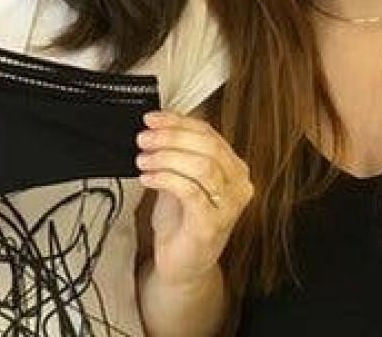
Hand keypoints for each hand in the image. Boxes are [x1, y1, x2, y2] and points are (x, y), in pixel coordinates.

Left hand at [136, 110, 252, 286]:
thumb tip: (156, 126)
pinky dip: (165, 178)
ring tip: (143, 160)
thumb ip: (175, 153)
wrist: (182, 263)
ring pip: (201, 166)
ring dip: (166, 158)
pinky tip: (148, 178)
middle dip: (171, 137)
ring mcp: (229, 205)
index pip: (208, 133)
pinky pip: (190, 190)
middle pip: (207, 146)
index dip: (178, 122)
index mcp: (232, 168)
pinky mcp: (212, 223)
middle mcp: (238, 185)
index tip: (152, 119)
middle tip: (144, 138)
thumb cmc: (182, 220)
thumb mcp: (179, 178)